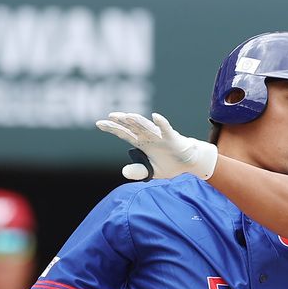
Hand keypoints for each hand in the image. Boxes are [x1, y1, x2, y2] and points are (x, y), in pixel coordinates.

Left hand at [96, 112, 217, 180]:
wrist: (188, 164)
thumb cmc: (169, 164)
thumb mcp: (152, 171)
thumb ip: (139, 171)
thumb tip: (123, 172)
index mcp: (141, 143)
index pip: (123, 133)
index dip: (112, 128)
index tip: (99, 123)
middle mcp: (148, 136)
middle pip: (132, 127)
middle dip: (122, 121)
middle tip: (110, 116)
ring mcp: (159, 135)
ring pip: (146, 126)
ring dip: (137, 121)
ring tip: (127, 116)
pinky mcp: (172, 137)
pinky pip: (166, 129)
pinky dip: (161, 123)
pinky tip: (156, 117)